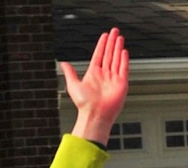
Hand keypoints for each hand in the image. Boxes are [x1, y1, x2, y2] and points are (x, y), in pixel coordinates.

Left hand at [64, 28, 128, 145]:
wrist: (95, 115)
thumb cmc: (84, 104)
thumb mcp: (73, 85)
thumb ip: (70, 73)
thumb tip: (64, 64)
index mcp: (93, 74)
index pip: (99, 55)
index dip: (102, 45)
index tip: (105, 36)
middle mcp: (104, 75)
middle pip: (109, 55)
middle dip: (112, 42)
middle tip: (114, 32)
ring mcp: (113, 79)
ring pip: (116, 59)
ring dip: (118, 48)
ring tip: (119, 37)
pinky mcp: (121, 84)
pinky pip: (123, 69)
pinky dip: (124, 60)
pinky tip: (124, 51)